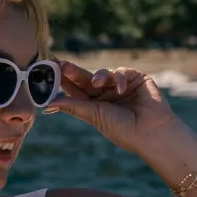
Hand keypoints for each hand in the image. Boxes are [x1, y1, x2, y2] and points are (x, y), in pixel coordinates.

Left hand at [49, 63, 182, 154]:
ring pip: (103, 73)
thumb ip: (72, 106)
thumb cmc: (122, 129)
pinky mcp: (136, 78)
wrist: (151, 132)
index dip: (63, 81)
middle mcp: (106, 94)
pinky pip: (122, 72)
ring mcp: (120, 85)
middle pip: (85, 78)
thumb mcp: (94, 116)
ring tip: (97, 84)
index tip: (49, 71)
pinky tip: (120, 90)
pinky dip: (119, 78)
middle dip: (73, 71)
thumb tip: (46, 106)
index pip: (75, 90)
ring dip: (98, 76)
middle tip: (61, 64)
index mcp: (94, 105)